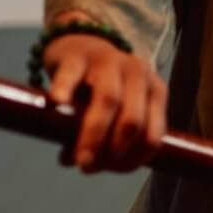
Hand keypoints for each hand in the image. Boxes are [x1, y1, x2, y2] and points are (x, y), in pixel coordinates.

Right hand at [44, 32, 166, 172]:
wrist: (80, 42)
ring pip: (109, 101)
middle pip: (132, 121)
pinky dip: (66, 90)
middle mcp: (138, 74)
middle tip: (88, 167)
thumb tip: (81, 164)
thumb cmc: (100, 85)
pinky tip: (58, 105)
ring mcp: (109, 61)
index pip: (153, 135)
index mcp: (155, 91)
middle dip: (112, 152)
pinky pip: (72, 74)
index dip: (133, 159)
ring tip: (75, 159)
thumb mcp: (118, 107)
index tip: (110, 170)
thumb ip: (107, 135)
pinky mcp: (77, 55)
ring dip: (93, 136)